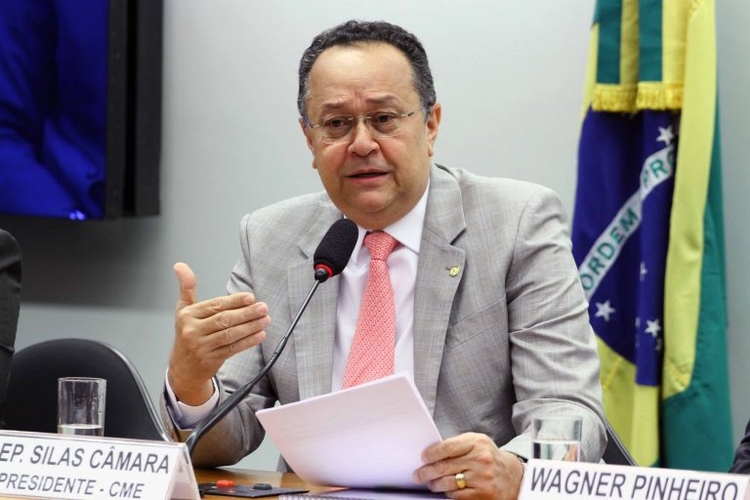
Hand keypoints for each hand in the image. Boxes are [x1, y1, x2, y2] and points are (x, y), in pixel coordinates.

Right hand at [167, 262, 269, 404]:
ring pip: (230, 335)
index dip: (234, 301)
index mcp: (188, 316)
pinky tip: (259, 335)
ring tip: (265, 319)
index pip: (215, 306)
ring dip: (250, 327)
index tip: (250, 297)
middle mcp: (193, 331)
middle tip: (263, 307)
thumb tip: (180, 266)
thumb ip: (186, 287)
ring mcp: (202, 347)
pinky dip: (248, 342)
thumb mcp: (183, 310)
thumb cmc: (187, 334)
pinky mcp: (211, 360)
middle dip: (246, 313)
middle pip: (224, 320)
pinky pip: (232, 349)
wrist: (183, 368)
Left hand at [413, 432, 524, 499]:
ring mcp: (483, 478)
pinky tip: (446, 490)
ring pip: (449, 483)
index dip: (432, 454)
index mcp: (477, 443)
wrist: (513, 476)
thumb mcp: (477, 443)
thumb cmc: (488, 457)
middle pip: (445, 466)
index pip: (448, 447)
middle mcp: (481, 460)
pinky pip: (458, 496)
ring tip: (431, 483)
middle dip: (427, 472)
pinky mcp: (483, 494)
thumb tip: (431, 453)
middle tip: (418, 475)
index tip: (423, 458)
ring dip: (435, 485)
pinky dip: (449, 494)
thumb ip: (457, 445)